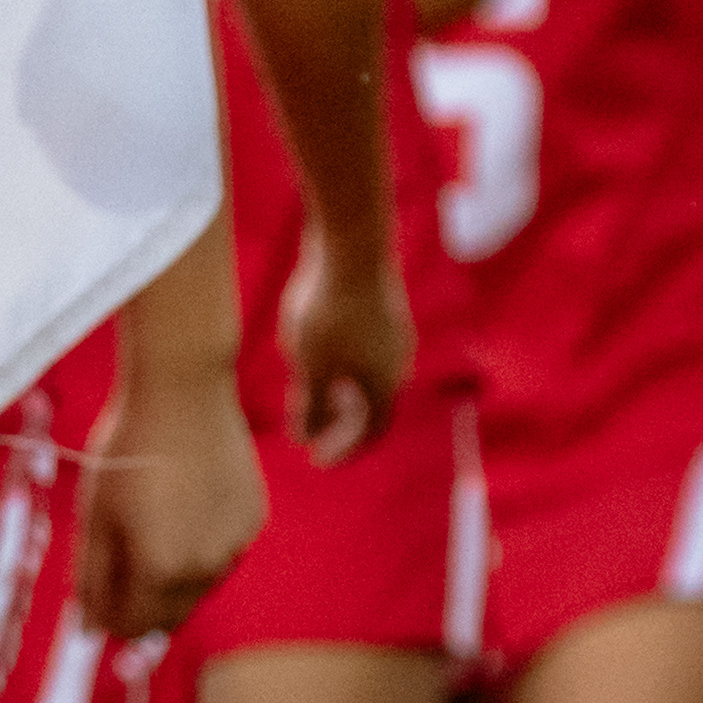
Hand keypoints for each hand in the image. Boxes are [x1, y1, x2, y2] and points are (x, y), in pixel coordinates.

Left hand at [75, 362, 267, 637]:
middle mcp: (206, 570)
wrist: (183, 390)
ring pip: (198, 586)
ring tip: (149, 522)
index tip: (94, 595)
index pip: (131, 626)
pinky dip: (201, 545)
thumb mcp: (95, 516)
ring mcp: (236, 546)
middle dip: (139, 602)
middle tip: (117, 561)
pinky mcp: (254, 519)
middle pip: (168, 616)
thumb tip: (87, 630)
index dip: (106, 617)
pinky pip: (223, 552)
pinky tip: (182, 506)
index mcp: (160, 572)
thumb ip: (92, 579)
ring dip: (171, 575)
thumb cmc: (127, 448)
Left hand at [279, 234, 412, 464]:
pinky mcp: (380, 304)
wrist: (351, 242)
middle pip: (372, 404)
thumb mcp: (310, 365)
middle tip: (312, 431)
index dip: (344, 450)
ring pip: (369, 373)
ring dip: (343, 391)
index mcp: (384, 383)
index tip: (318, 460)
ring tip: (311, 393)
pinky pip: (364, 346)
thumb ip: (310, 406)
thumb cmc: (328, 309)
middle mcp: (397, 361)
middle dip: (342, 422)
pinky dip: (343, 362)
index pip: (370, 431)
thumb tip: (305, 438)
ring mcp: (392, 331)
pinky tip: (314, 347)